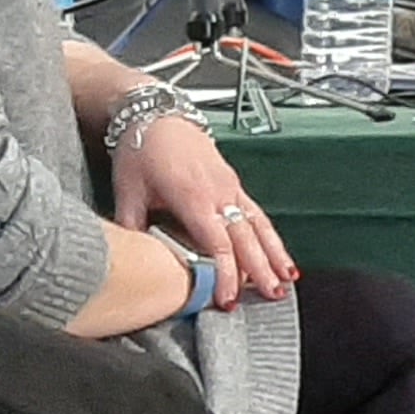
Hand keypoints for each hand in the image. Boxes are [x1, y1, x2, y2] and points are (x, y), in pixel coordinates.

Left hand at [112, 117, 298, 302]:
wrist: (156, 114)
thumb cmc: (141, 148)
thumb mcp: (127, 190)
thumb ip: (131, 227)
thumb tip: (132, 259)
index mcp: (193, 195)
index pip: (216, 243)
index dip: (225, 274)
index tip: (229, 299)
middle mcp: (218, 192)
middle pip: (246, 237)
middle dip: (261, 269)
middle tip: (272, 296)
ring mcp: (229, 187)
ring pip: (259, 225)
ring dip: (275, 253)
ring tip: (287, 280)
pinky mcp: (233, 184)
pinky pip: (257, 213)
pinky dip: (271, 236)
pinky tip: (280, 255)